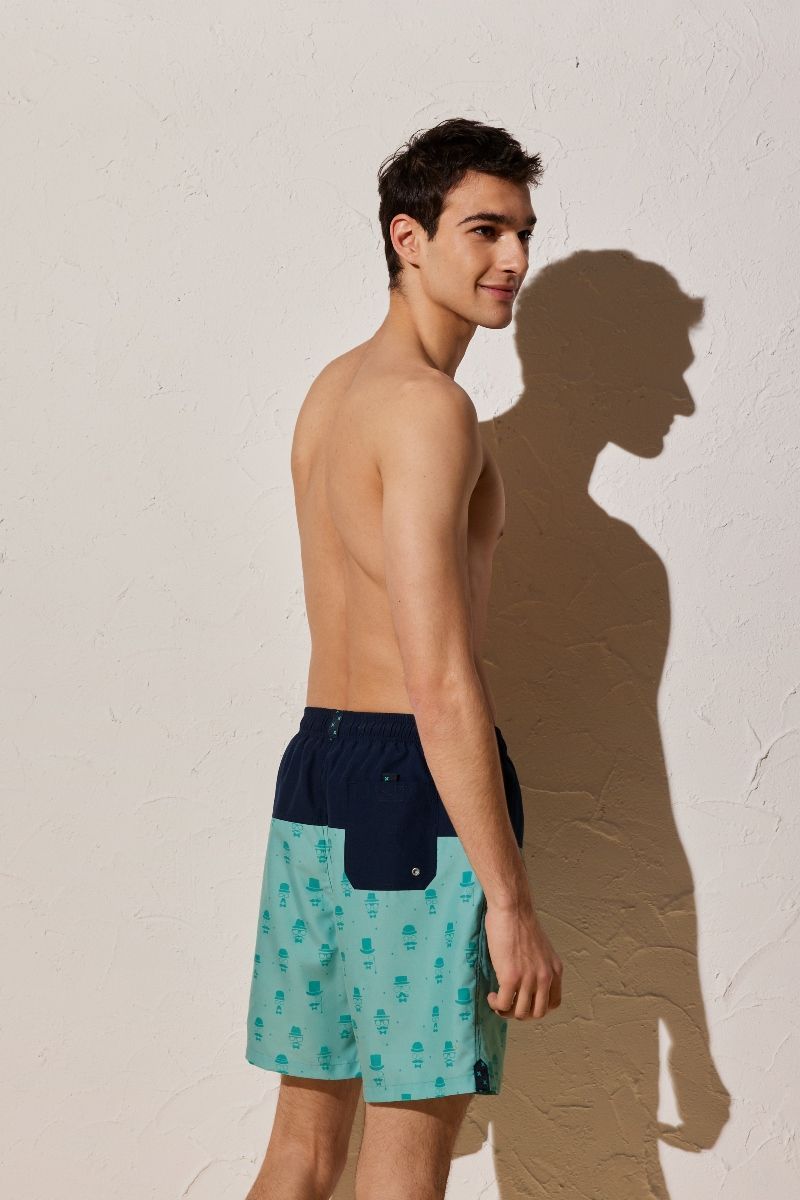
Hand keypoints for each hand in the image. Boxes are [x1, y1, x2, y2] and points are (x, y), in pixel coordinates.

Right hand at [484, 901, 562, 1019]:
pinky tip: (492, 996)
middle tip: (509, 1003)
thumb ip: (538, 966)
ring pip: (520, 1013)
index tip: (523, 1000)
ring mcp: (529, 979)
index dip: (537, 1007)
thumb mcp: (540, 948)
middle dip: (521, 1012)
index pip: (553, 1003)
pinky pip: (504, 1004)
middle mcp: (545, 977)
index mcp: (555, 969)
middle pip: (538, 1013)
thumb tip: (525, 981)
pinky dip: (496, 1004)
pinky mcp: (510, 977)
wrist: (511, 908)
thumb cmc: (520, 921)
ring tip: (498, 1000)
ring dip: (507, 1011)